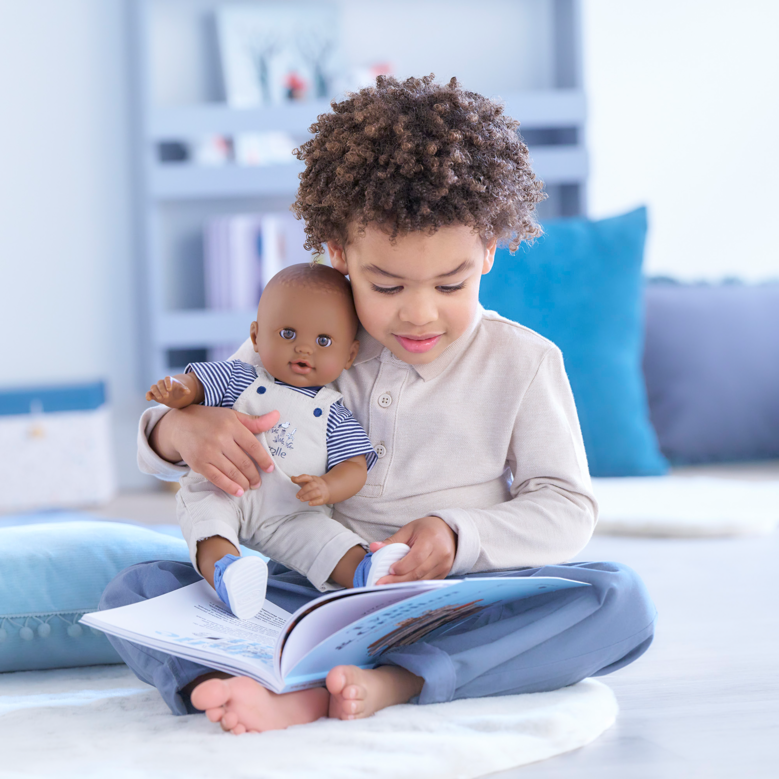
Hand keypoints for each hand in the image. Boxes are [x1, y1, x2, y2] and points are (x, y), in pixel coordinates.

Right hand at [146, 376, 191, 407]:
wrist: (175, 397)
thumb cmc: (179, 392)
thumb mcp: (182, 391)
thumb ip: (184, 390)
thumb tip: (188, 391)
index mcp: (170, 380)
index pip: (167, 378)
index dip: (167, 383)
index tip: (170, 389)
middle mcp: (162, 383)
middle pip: (159, 383)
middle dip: (162, 389)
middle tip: (167, 396)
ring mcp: (157, 388)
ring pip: (153, 387)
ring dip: (156, 392)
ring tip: (161, 399)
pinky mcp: (154, 394)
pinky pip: (149, 393)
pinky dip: (148, 395)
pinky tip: (149, 399)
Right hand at [161, 405, 279, 496]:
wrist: (179, 425)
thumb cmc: (210, 420)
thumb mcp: (232, 416)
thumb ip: (254, 421)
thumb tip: (277, 416)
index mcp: (231, 426)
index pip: (253, 446)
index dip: (263, 460)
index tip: (269, 469)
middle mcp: (220, 439)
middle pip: (243, 462)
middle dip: (254, 475)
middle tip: (258, 482)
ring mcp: (208, 452)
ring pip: (232, 472)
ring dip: (244, 483)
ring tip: (250, 487)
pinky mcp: (199, 463)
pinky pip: (217, 478)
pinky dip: (229, 487)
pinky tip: (238, 492)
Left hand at [291, 474, 330, 506]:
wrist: (328, 489)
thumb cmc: (314, 485)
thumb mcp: (307, 481)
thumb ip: (299, 479)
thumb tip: (292, 478)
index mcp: (312, 479)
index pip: (306, 477)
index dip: (300, 478)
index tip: (295, 480)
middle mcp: (317, 484)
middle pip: (311, 485)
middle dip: (303, 491)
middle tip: (297, 496)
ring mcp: (321, 491)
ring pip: (316, 493)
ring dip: (307, 496)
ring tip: (301, 499)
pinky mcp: (324, 498)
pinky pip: (320, 500)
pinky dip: (315, 502)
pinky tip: (309, 503)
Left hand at [368, 516, 456, 583]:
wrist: (448, 532)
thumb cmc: (426, 529)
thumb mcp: (409, 530)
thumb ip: (392, 541)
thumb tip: (374, 547)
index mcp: (431, 539)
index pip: (417, 557)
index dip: (402, 566)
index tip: (389, 570)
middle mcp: (441, 553)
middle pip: (419, 572)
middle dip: (399, 580)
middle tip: (382, 583)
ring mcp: (444, 565)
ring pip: (423, 580)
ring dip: (405, 585)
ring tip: (389, 586)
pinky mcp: (444, 573)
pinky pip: (427, 583)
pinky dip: (413, 585)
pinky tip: (402, 586)